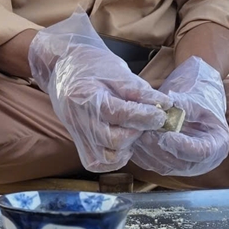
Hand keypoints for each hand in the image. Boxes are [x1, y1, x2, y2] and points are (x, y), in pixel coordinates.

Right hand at [28, 13, 167, 173]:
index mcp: (85, 95)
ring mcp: (76, 133)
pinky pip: (96, 163)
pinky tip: (123, 144)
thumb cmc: (92, 64)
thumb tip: (164, 105)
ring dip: (127, 148)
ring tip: (135, 131)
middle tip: (148, 121)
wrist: (63, 66)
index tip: (162, 113)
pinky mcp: (78, 142)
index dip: (145, 116)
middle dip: (138, 132)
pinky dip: (113, 159)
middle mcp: (77, 118)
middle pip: (114, 139)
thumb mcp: (116, 70)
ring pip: (106, 157)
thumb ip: (139, 91)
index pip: (119, 113)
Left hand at [128, 57, 228, 176]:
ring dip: (147, 150)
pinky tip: (133, 136)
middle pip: (179, 163)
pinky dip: (140, 152)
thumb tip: (171, 105)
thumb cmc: (200, 95)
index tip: (167, 136)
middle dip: (160, 148)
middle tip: (145, 132)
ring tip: (137, 131)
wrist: (193, 98)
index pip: (202, 152)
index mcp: (217, 145)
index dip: (183, 146)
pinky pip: (150, 163)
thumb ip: (186, 104)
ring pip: (162, 166)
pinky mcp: (165, 163)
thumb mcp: (198, 97)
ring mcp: (182, 165)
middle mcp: (201, 161)